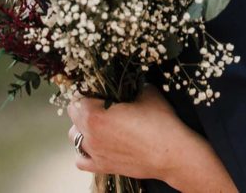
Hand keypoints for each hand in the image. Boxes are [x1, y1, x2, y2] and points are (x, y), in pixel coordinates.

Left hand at [67, 84, 186, 180]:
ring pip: (74, 137)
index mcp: (96, 115)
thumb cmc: (160, 122)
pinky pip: (80, 160)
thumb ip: (133, 84)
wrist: (171, 153)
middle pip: (74, 115)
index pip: (78, 98)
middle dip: (84, 107)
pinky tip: (96, 145)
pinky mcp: (102, 167)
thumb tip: (130, 79)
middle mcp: (89, 135)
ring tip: (99, 123)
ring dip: (82, 128)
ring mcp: (94, 153)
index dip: (88, 90)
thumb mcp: (148, 93)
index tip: (98, 89)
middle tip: (101, 102)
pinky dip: (84, 151)